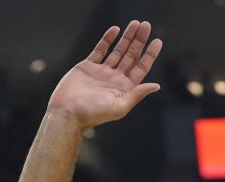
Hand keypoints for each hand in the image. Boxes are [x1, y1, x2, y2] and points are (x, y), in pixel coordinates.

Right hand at [47, 20, 161, 130]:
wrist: (67, 112)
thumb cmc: (93, 114)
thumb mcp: (120, 106)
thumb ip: (137, 94)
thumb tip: (156, 86)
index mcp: (124, 88)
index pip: (141, 68)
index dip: (150, 54)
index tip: (157, 41)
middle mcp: (114, 79)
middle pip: (131, 56)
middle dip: (139, 40)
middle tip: (146, 25)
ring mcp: (101, 72)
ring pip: (117, 51)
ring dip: (127, 37)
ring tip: (135, 23)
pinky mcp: (87, 66)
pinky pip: (100, 50)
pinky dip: (107, 39)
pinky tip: (115, 30)